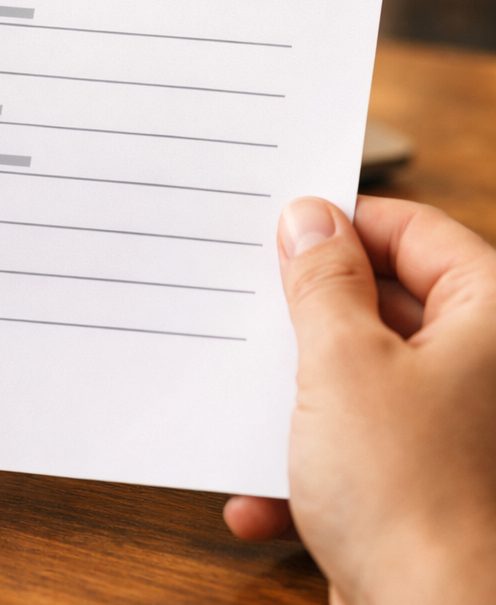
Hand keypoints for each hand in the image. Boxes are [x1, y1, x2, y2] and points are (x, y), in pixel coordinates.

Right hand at [224, 196, 495, 603]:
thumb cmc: (414, 499)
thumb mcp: (342, 364)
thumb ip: (321, 283)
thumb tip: (309, 220)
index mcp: (489, 317)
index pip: (413, 232)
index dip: (344, 224)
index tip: (282, 227)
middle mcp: (481, 365)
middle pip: (384, 301)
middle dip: (309, 313)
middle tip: (249, 302)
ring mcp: (453, 424)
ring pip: (362, 374)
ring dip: (298, 394)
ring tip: (247, 398)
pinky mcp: (425, 478)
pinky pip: (359, 441)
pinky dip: (310, 461)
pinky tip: (262, 497)